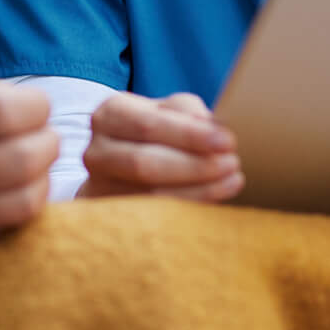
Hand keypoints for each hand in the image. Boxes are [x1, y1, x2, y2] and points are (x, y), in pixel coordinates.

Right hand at [0, 61, 59, 259]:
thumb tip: (8, 95)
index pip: (7, 111)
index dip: (34, 105)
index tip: (32, 104)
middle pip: (23, 158)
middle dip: (46, 141)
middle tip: (40, 134)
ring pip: (24, 200)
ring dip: (41, 177)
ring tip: (31, 163)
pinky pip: (4, 228)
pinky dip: (19, 206)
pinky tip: (9, 190)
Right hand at [78, 92, 242, 201]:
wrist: (120, 169)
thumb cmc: (155, 134)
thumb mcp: (168, 112)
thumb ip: (188, 112)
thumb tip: (213, 129)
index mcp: (110, 115)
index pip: (148, 125)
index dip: (189, 135)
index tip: (228, 141)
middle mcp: (97, 151)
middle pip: (145, 162)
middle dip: (195, 165)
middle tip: (233, 163)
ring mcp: (99, 187)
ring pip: (150, 195)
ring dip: (198, 189)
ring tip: (232, 180)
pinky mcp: (110, 217)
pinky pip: (152, 218)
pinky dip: (188, 208)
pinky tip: (215, 198)